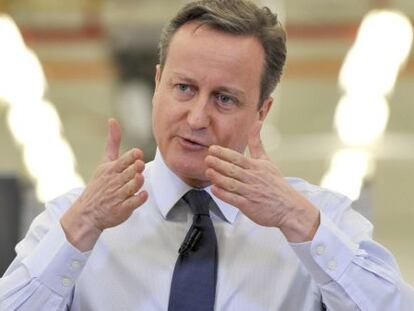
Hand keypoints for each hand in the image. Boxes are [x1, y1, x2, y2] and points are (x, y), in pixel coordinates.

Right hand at [61, 118, 147, 250]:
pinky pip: (132, 204)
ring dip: (136, 182)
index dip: (132, 156)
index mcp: (112, 169)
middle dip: (135, 169)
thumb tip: (113, 120)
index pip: (123, 161)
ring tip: (139, 178)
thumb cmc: (100, 184)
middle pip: (129, 173)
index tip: (137, 153)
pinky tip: (143, 194)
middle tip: (139, 165)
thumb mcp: (104, 161)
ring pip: (131, 187)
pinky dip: (138, 199)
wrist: (87, 213)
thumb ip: (113, 142)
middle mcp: (115, 182)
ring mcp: (118, 196)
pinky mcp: (122, 209)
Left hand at [205, 123, 318, 241]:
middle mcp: (253, 179)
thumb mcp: (267, 160)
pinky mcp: (249, 206)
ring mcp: (251, 192)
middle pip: (233, 169)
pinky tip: (215, 189)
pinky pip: (234, 199)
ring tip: (208, 172)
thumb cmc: (276, 184)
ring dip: (218, 178)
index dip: (224, 153)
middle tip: (207, 158)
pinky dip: (224, 194)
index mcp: (256, 167)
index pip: (238, 158)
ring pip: (232, 184)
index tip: (213, 149)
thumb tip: (256, 123)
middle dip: (219, 163)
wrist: (289, 207)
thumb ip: (257, 143)